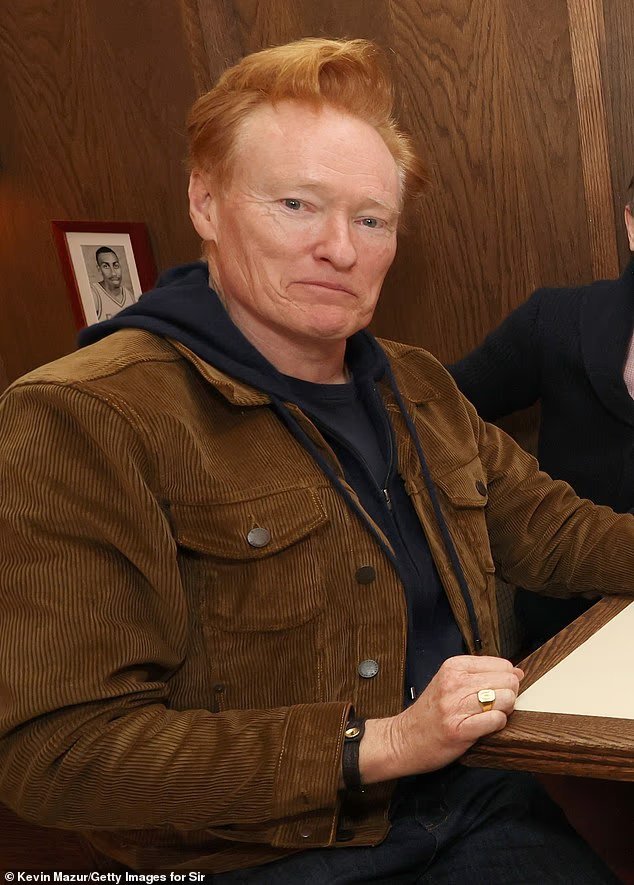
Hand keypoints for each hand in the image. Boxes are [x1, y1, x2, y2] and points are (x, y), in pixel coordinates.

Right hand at [358, 655, 522, 783]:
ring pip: (506, 699)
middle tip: (491, 708)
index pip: (502, 665)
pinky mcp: (459, 729)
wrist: (403, 739)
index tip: (494, 693)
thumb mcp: (450, 683)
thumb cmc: (431, 713)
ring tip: (486, 717)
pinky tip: (483, 728)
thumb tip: (519, 673)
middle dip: (508, 696)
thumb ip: (482, 675)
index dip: (505, 681)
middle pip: (508, 681)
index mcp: (454, 666)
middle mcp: (454, 681)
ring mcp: (455, 705)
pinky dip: (497, 726)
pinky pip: (496, 720)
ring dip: (504, 711)